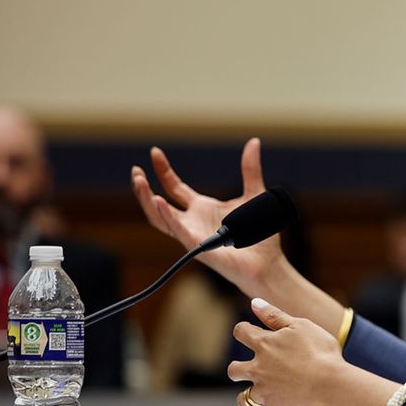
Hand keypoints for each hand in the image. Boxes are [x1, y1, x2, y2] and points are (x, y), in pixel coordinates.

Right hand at [130, 138, 282, 292]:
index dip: (163, 170)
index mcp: (202, 208)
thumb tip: (253, 142)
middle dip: (144, 188)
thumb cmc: (259, 235)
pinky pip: (178, 232)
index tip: (155, 153)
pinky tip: (158, 202)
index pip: (174, 187)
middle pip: (159, 203)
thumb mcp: (254, 193)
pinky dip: (167, 217)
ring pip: (160, 219)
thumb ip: (250, 169)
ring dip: (147, 201)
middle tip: (136, 170)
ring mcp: (193, 235)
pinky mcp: (199, 248)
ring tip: (139, 182)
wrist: (268, 263)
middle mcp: (193, 221)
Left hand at [227, 299, 346, 405]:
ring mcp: (265, 393)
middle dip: (238, 369)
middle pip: (234, 370)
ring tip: (259, 396)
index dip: (243, 331)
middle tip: (251, 369)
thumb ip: (275, 315)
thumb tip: (254, 303)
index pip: (241, 332)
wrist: (331, 386)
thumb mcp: (301, 326)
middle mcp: (258, 369)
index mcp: (264, 345)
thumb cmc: (321, 352)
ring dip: (248, 398)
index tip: (249, 332)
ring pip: (244, 400)